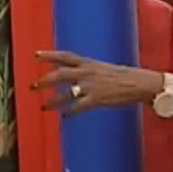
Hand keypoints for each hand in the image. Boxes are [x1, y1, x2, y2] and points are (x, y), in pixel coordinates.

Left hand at [32, 50, 158, 115]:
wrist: (139, 83)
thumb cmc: (124, 76)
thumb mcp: (103, 68)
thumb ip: (89, 71)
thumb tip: (78, 74)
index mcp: (89, 63)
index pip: (65, 56)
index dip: (49, 55)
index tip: (35, 55)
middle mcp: (87, 73)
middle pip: (59, 74)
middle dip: (44, 81)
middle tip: (32, 86)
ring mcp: (90, 86)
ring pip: (65, 93)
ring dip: (53, 101)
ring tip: (43, 107)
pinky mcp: (96, 99)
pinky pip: (77, 107)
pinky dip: (69, 112)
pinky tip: (64, 117)